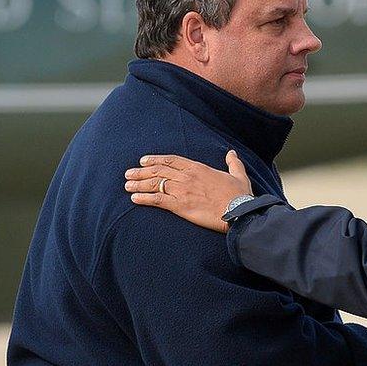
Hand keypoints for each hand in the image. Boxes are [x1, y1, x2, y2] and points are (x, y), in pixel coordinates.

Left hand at [124, 150, 251, 232]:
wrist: (239, 211)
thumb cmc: (239, 195)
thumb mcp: (239, 175)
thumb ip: (233, 163)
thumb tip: (231, 153)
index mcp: (198, 168)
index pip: (171, 160)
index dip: (155, 159)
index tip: (143, 161)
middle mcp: (187, 177)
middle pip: (158, 170)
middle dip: (141, 172)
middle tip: (129, 174)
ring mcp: (182, 190)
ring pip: (155, 184)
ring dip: (139, 184)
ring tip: (127, 186)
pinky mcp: (180, 206)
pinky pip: (157, 200)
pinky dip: (144, 198)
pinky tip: (134, 198)